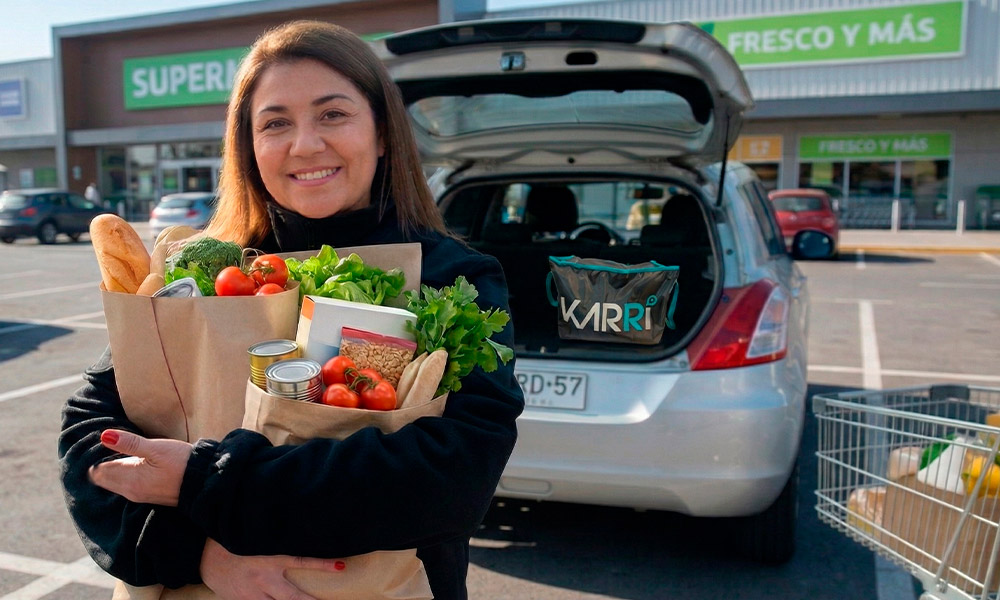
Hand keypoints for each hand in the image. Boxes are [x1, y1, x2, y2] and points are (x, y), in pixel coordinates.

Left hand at [88, 429, 189, 505]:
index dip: (97, 457)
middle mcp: (131, 491)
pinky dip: (123, 476)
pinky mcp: (149, 496)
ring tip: (119, 453)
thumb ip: (130, 443)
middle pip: (104, 479)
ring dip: (113, 470)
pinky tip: (132, 464)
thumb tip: (104, 436)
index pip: (99, 471)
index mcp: (130, 480)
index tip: (99, 443)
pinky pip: (126, 486)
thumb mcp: (157, 448)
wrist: (205, 481)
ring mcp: (140, 495)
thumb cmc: (182, 462)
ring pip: (115, 483)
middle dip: (101, 465)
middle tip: (107, 446)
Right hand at [201, 538, 346, 599]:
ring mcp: (253, 594)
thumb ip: (274, 533)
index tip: (341, 568)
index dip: (323, 565)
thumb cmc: (232, 539)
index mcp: (270, 558)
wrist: (201, 556)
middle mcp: (264, 579)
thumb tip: (295, 512)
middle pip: (294, 598)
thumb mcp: (254, 533)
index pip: (302, 561)